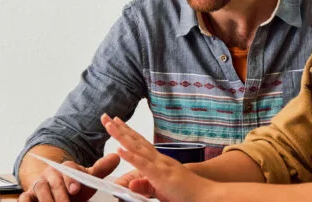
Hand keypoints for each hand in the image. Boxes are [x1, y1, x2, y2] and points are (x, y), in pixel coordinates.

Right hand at [17, 153, 119, 201]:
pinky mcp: (28, 195)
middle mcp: (51, 174)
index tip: (76, 188)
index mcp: (66, 168)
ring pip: (40, 188)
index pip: (68, 171)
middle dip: (60, 193)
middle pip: (54, 181)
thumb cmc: (72, 186)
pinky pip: (24, 197)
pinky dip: (25, 201)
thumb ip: (100, 170)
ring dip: (47, 199)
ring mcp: (39, 184)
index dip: (71, 180)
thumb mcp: (86, 179)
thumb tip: (116, 157)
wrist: (54, 190)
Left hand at [102, 114, 216, 201]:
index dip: (127, 133)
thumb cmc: (187, 193)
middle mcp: (159, 159)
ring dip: (122, 136)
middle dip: (120, 129)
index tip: (115, 123)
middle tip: (105, 117)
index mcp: (159, 161)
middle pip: (136, 140)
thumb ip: (146, 185)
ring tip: (109, 125)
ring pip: (138, 148)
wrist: (206, 196)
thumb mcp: (160, 190)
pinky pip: (143, 165)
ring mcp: (160, 166)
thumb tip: (131, 183)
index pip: (140, 144)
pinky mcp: (161, 176)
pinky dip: (131, 156)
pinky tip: (119, 149)